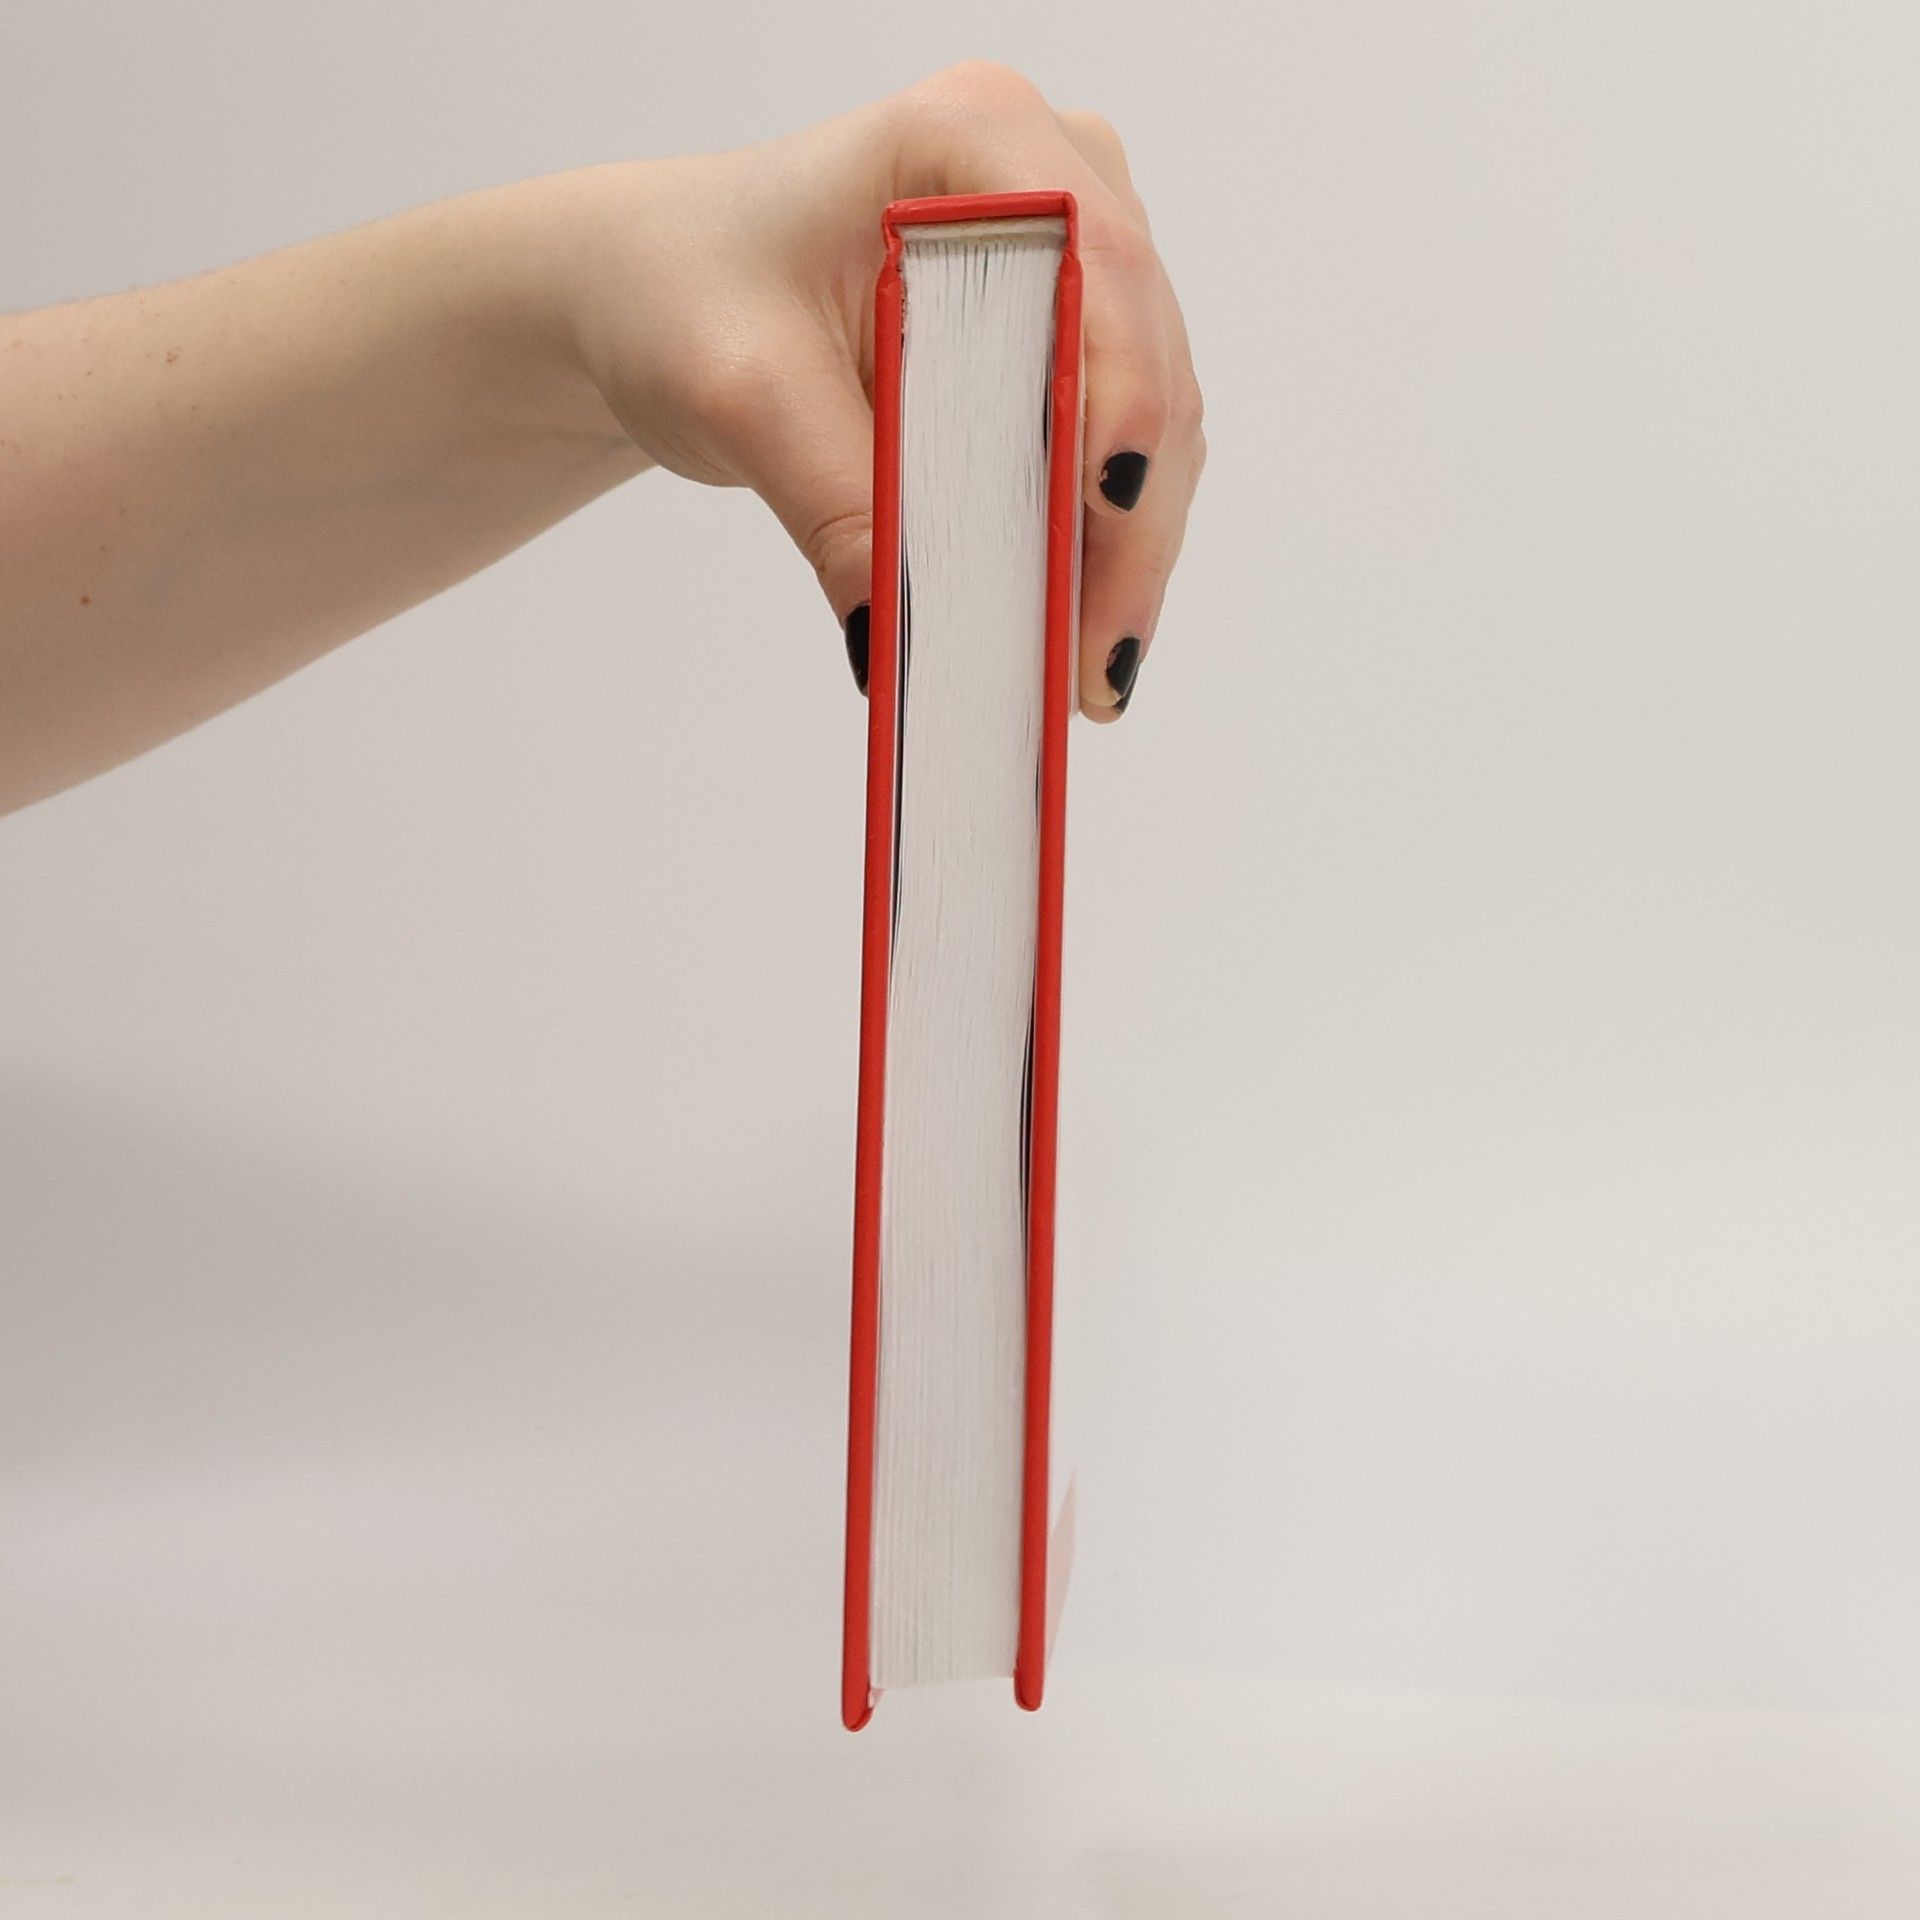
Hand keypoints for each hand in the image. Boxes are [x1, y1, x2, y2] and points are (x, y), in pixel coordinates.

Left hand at [564, 63, 1204, 719]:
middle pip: (1141, 364)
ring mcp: (1071, 256)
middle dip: (1126, 523)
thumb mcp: (743, 396)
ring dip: (1125, 550)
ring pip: (1147, 420)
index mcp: (973, 135)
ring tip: (1087, 673)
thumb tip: (901, 639)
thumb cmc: (683, 293)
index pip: (1095, 268)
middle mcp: (1051, 177)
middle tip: (1094, 666)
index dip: (1122, 399)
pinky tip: (1073, 626)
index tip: (1107, 518)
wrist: (654, 294)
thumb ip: (836, 505)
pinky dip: (1097, 541)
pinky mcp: (1062, 334)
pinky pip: (1113, 448)